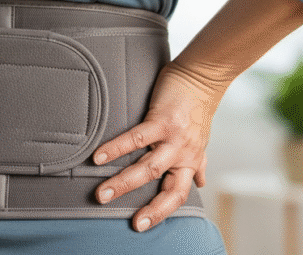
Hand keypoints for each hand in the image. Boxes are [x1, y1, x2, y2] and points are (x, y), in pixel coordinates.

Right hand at [91, 62, 223, 231]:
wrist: (203, 78)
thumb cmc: (197, 109)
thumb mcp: (200, 141)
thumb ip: (197, 163)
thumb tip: (200, 182)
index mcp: (189, 162)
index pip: (177, 194)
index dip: (161, 212)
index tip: (141, 224)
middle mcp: (184, 154)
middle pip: (163, 187)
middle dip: (144, 206)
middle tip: (123, 217)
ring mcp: (174, 138)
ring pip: (148, 167)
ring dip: (123, 182)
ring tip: (102, 193)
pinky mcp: (162, 119)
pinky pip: (137, 138)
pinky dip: (116, 148)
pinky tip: (99, 156)